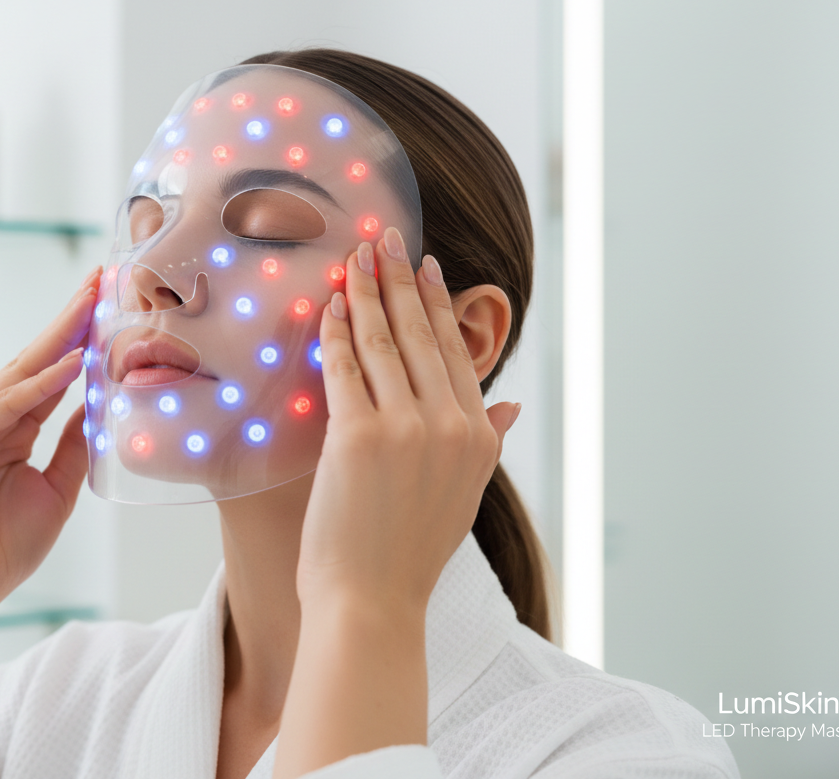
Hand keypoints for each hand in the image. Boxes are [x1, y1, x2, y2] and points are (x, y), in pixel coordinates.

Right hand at [0, 266, 101, 611]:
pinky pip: (5, 404)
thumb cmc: (3, 546)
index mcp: (10, 428)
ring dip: (59, 336)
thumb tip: (96, 407)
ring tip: (91, 303)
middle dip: (70, 320)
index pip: (50, 373)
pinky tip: (71, 363)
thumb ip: (72, 445)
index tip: (108, 306)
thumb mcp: (56, 487)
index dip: (79, 339)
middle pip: (36, 359)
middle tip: (99, 280)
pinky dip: (39, 383)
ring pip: (21, 372)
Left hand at [297, 232, 518, 610]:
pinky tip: (326, 306)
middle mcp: (450, 424)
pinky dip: (334, 334)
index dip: (435, 302)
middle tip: (382, 236)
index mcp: (479, 434)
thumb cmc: (408, 551)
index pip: (454, 351)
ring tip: (352, 258)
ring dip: (363, 293)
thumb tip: (512, 405)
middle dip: (398, 279)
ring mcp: (407, 428)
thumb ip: (489, 440)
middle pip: (419, 334)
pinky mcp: (358, 437)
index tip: (422, 265)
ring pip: (381, 342)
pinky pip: (344, 369)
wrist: (372, 601)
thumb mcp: (465, 493)